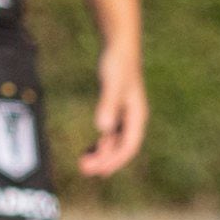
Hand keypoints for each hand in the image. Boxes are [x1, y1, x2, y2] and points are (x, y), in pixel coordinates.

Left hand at [79, 40, 146, 177]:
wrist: (119, 47)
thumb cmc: (117, 64)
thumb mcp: (112, 84)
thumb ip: (108, 105)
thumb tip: (103, 129)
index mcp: (137, 116)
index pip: (129, 146)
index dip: (115, 160)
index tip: (99, 171)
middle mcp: (133, 119)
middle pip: (121, 148)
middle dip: (105, 161)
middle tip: (84, 169)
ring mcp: (125, 116)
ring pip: (115, 143)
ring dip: (101, 155)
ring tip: (83, 164)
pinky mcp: (115, 111)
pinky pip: (110, 135)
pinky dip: (100, 144)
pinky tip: (88, 150)